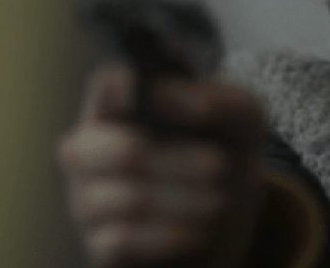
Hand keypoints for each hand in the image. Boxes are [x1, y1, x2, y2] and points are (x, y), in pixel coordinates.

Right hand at [56, 63, 266, 266]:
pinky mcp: (98, 243)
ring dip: (186, 201)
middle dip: (180, 162)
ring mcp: (88, 197)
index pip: (107, 86)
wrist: (225, 230)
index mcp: (121, 108)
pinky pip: (123, 240)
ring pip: (130, 199)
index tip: (176, 104)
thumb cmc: (223, 161)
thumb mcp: (242, 125)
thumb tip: (175, 96)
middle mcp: (91, 149)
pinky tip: (196, 232)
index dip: (133, 89)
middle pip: (124, 150)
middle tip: (219, 168)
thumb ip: (219, 100)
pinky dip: (168, 236)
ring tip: (218, 203)